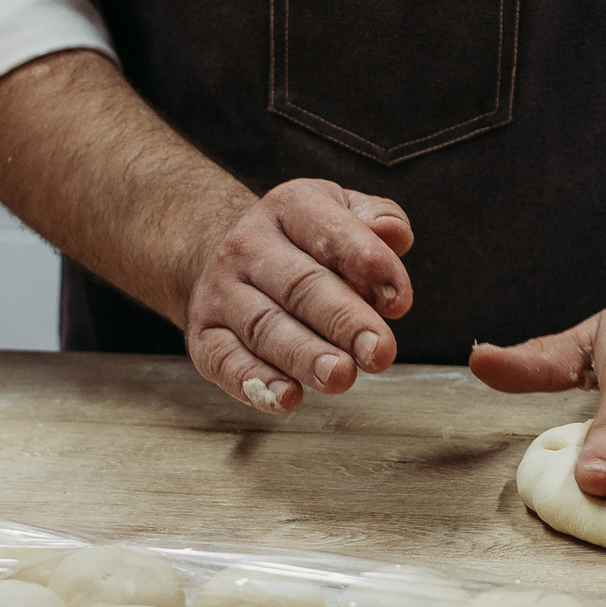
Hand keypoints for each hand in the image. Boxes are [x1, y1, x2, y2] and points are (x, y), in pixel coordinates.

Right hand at [184, 179, 414, 412]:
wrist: (226, 256)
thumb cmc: (305, 243)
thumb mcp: (341, 212)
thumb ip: (377, 220)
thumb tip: (395, 234)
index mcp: (290, 208)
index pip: (331, 233)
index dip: (368, 265)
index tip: (400, 301)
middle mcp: (247, 246)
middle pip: (300, 286)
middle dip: (343, 321)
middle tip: (379, 352)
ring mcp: (221, 292)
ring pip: (265, 327)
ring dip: (304, 356)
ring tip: (340, 376)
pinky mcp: (205, 336)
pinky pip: (226, 361)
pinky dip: (256, 383)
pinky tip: (288, 398)